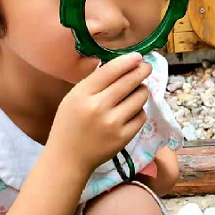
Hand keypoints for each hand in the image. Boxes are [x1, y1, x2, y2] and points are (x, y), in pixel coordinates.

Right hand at [48, 53, 150, 174]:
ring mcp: (113, 123)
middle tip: (147, 67)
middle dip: (142, 71)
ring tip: (136, 91)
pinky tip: (131, 111)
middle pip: (129, 81)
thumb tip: (122, 65)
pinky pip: (141, 115)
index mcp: (82, 94)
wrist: (68, 158)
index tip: (138, 56)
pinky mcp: (124, 137)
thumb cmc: (69, 124)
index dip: (128, 61)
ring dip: (141, 91)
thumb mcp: (73, 98)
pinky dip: (139, 111)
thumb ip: (94, 83)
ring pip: (140, 97)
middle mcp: (99, 107)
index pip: (111, 71)